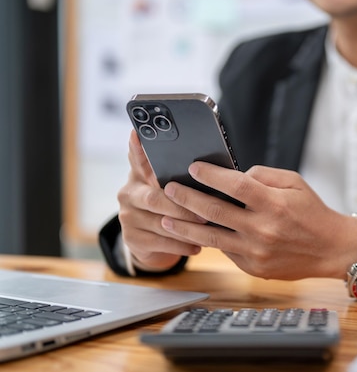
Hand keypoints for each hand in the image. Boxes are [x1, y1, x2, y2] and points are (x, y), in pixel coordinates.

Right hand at [116, 131, 205, 269]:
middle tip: (205, 212)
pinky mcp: (131, 239)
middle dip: (183, 206)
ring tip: (207, 229)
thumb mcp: (168, 187)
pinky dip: (182, 244)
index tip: (137, 133)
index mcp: (139, 176)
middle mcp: (128, 193)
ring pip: (161, 223)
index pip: (137, 159)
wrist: (150, 242)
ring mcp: (128, 217)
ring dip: (187, 227)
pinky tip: (197, 245)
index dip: (136, 148)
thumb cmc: (169, 206)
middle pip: (155, 198)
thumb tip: (204, 164)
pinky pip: (161, 243)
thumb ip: (176, 174)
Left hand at [160, 162, 356, 279]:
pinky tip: (193, 233)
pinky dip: (208, 240)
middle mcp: (263, 229)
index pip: (235, 185)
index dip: (211, 175)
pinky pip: (225, 251)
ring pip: (211, 237)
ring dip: (184, 226)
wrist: (331, 249)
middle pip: (215, 211)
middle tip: (169, 189)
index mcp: (274, 204)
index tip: (192, 167)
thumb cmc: (312, 212)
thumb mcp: (295, 183)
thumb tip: (232, 175)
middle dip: (187, 198)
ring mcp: (256, 252)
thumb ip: (263, 175)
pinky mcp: (253, 268)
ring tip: (165, 217)